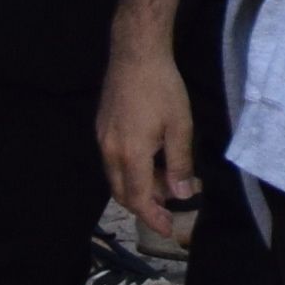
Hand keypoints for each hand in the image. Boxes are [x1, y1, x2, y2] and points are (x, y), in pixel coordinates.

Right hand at [98, 39, 207, 244]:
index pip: (138, 199)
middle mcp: (110, 152)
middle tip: (170, 207)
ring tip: (166, 182)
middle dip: (145, 205)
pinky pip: (114, 161)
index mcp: (130, 155)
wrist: (135, 54)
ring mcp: (102, 140)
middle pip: (124, 193)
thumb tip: (183, 194)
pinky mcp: (102, 128)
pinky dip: (131, 170)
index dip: (153, 218)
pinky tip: (151, 161)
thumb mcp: (180, 127)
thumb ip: (180, 164)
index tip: (168, 230)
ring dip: (139, 187)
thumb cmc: (162, 88)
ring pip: (117, 178)